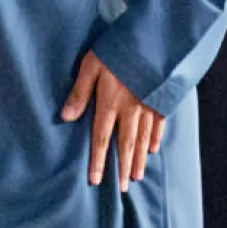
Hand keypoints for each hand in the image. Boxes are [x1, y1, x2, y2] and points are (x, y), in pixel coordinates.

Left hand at [61, 52, 166, 191]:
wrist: (153, 40)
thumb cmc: (117, 49)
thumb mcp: (91, 65)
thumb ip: (79, 91)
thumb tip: (65, 117)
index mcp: (110, 102)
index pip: (101, 137)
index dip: (98, 160)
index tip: (96, 180)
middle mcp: (130, 109)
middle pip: (125, 143)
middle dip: (122, 167)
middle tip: (123, 188)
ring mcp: (148, 105)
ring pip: (143, 138)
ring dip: (139, 159)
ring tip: (136, 176)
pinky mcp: (161, 98)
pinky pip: (159, 124)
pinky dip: (156, 138)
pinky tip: (153, 150)